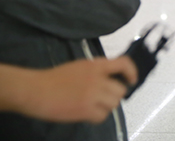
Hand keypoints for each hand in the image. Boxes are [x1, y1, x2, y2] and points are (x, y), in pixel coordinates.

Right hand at [21, 57, 137, 123]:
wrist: (35, 90)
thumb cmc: (54, 78)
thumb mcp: (79, 67)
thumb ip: (96, 71)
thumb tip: (111, 80)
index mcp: (96, 65)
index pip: (123, 63)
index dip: (131, 72)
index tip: (132, 80)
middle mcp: (97, 79)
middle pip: (121, 90)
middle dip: (114, 96)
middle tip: (103, 98)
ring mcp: (91, 94)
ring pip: (113, 104)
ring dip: (106, 107)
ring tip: (92, 106)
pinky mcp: (84, 109)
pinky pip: (102, 116)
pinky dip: (96, 117)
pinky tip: (86, 113)